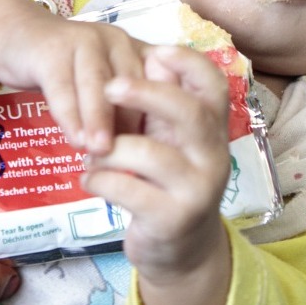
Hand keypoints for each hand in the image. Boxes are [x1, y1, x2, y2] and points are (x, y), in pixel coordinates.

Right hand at [0, 0, 153, 154]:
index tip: (160, 155)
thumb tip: (145, 157)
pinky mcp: (51, 49)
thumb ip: (123, 110)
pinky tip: (74, 139)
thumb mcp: (101, 86)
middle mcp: (116, 41)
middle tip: (132, 159)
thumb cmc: (68, 71)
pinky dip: (69, 115)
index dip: (158, 120)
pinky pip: (62, 86)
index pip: (156, 85)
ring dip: (99, 120)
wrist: (17, 37)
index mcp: (136, 50)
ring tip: (101, 152)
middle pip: (130, 85)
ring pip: (96, 85)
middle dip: (130, 123)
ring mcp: (83, 40)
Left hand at [81, 45, 232, 304]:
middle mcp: (213, 157)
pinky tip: (90, 180)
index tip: (155, 51)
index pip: (214, 86)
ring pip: (149, 153)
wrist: (181, 253)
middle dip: (147, 93)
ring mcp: (196, 190)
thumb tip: (152, 57)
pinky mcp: (172, 219)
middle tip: (110, 86)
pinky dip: (99, 180)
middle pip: (188, 112)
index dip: (188, 63)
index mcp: (213, 130)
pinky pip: (127, 189)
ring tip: (91, 156)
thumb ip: (163, 105)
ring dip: (109, 150)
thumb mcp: (171, 141)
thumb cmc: (168, 184)